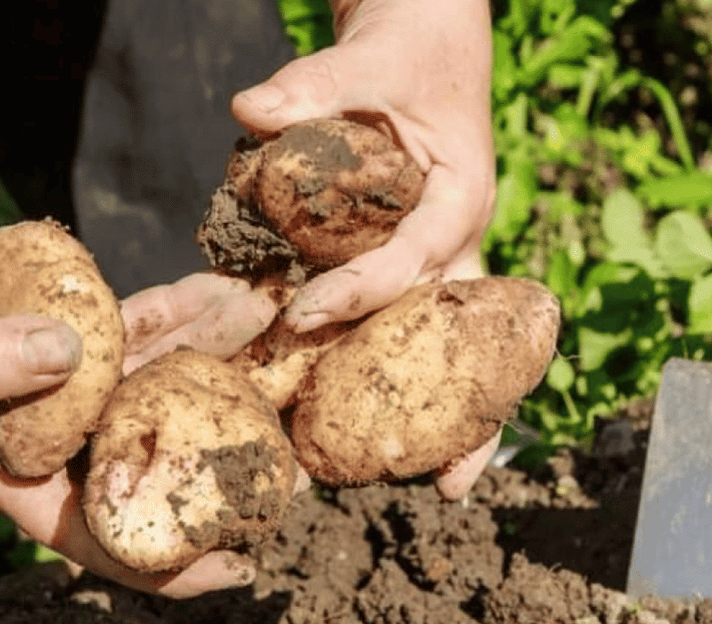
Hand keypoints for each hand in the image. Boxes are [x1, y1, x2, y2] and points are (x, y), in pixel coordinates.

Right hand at [0, 86, 279, 595]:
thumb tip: (65, 352)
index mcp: (17, 479)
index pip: (104, 540)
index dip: (173, 564)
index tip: (245, 565)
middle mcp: (52, 443)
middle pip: (154, 460)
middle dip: (223, 454)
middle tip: (296, 451)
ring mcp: (63, 390)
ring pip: (156, 383)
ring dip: (213, 360)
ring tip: (275, 334)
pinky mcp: (65, 336)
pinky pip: (135, 329)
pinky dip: (174, 311)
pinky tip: (222, 291)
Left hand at [232, 0, 497, 499]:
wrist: (431, 41)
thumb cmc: (408, 49)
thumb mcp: (369, 59)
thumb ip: (314, 85)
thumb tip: (248, 110)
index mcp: (458, 198)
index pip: (412, 259)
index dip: (360, 291)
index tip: (303, 318)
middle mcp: (455, 243)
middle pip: (458, 338)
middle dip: (462, 413)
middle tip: (451, 485)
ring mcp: (437, 262)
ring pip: (443, 349)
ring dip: (445, 417)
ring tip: (443, 490)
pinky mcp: (410, 265)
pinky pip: (405, 329)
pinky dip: (397, 379)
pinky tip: (375, 432)